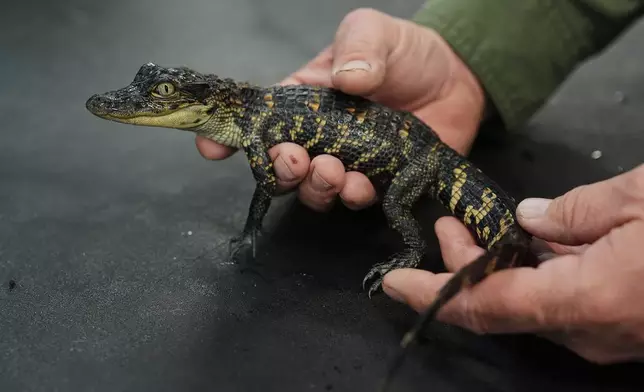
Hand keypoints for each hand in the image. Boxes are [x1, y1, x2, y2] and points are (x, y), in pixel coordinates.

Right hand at [195, 8, 485, 211]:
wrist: (455, 79)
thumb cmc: (405, 52)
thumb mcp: (374, 32)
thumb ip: (357, 46)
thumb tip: (346, 78)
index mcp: (303, 102)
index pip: (258, 121)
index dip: (232, 137)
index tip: (213, 148)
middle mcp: (319, 138)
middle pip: (282, 166)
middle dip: (281, 169)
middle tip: (294, 159)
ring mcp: (348, 163)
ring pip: (313, 190)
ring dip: (315, 187)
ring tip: (332, 171)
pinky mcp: (379, 182)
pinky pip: (354, 200)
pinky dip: (353, 197)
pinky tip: (362, 184)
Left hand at [382, 164, 643, 363]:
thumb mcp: (639, 199)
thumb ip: (574, 210)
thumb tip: (529, 218)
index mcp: (586, 299)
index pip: (484, 305)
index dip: (431, 294)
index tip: (393, 283)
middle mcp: (588, 331)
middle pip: (501, 305)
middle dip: (462, 266)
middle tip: (445, 224)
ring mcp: (607, 336)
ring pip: (531, 306)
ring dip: (496, 268)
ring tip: (476, 226)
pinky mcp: (622, 328)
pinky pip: (563, 305)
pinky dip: (533, 277)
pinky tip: (530, 244)